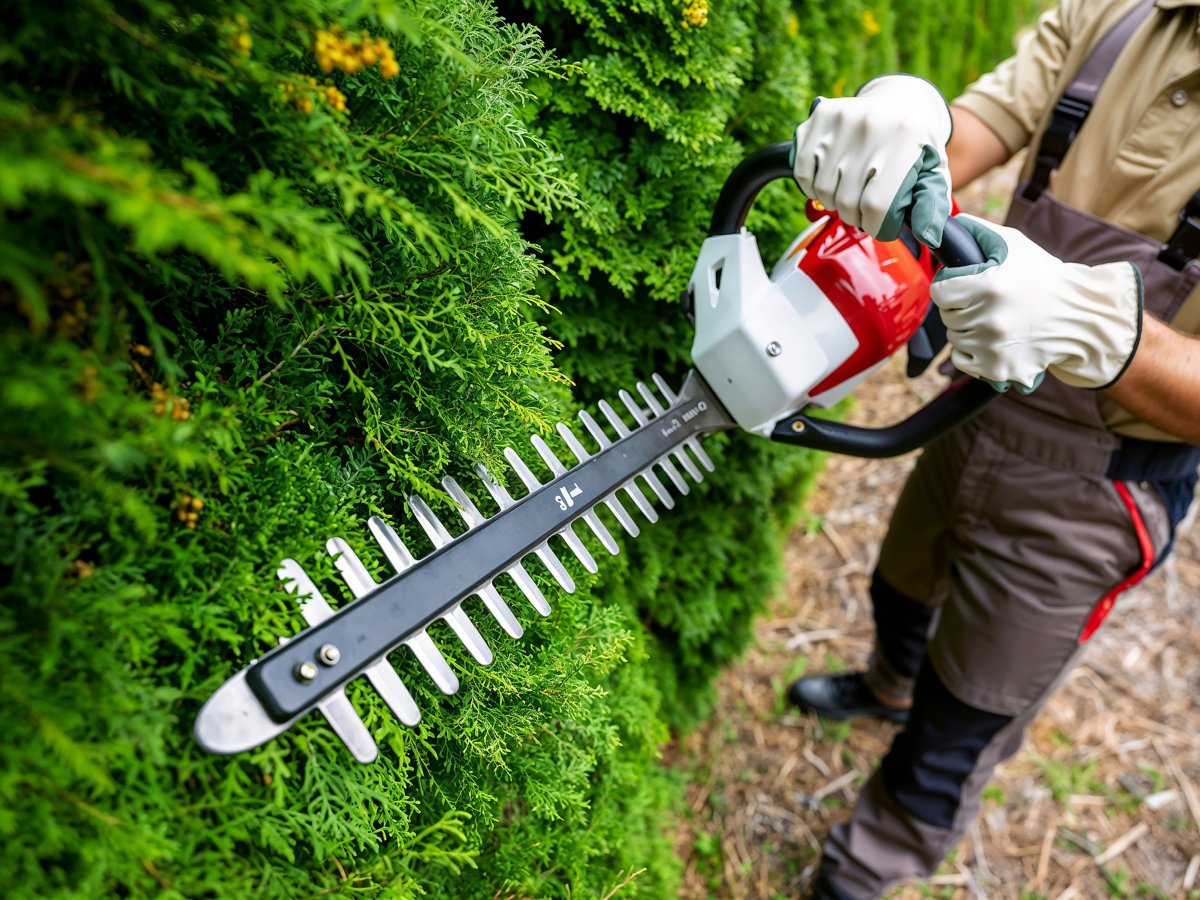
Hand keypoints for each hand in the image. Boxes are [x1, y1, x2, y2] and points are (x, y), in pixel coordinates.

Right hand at [791, 74, 952, 246]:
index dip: (875, 225)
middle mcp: (872, 125)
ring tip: (849, 192)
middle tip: (864, 209)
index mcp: (906, 139)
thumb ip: (932, 204)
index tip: (879, 225)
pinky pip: (803, 172)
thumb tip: (928, 236)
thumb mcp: (934, 172)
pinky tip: (829, 182)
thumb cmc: (915, 147)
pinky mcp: (820, 117)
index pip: (877, 204)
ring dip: (834, 202)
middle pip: (847, 201)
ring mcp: (842, 119)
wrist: (899, 104)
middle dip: (855, 216)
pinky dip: (812, 187)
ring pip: (823, 190)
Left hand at [931, 215, 1142, 391]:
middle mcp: (988, 320)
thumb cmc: (1041, 276)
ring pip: (955, 337)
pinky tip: (995, 338)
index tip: (966, 284)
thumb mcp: (1012, 244)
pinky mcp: (997, 370)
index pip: (940, 291)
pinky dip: (973, 350)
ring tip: (997, 318)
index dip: (952, 285)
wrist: (1078, 315)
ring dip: (968, 328)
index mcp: (988, 286)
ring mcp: (992, 348)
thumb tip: (945, 225)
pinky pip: (963, 359)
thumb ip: (975, 232)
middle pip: (947, 315)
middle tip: (989, 301)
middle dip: (962, 306)